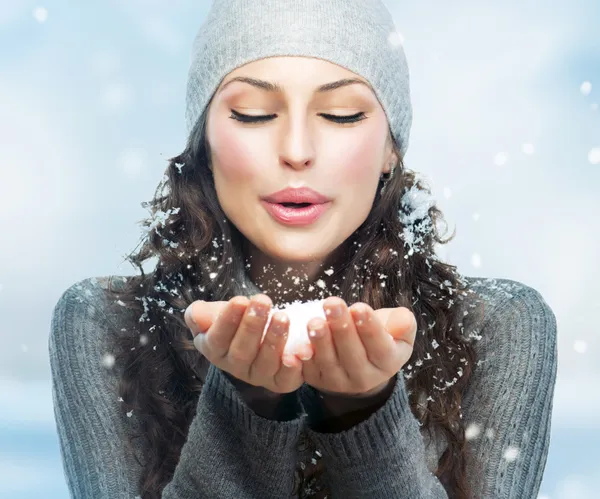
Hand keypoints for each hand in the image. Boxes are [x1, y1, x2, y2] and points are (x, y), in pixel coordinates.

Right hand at [184, 294, 303, 393]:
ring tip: (282, 316)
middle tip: (262, 301)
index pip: (217, 338)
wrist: (261, 335)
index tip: (240, 300)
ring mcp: (259, 376)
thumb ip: (202, 314)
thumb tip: (196, 314)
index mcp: (215, 350)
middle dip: (252, 325)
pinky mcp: (281, 382)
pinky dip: (292, 368)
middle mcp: (236, 367)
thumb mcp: (216, 314)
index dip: (228, 320)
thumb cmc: (236, 322)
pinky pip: (286, 379)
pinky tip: (297, 353)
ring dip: (274, 340)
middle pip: (242, 351)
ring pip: (265, 363)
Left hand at [300, 297, 416, 396]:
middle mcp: (364, 377)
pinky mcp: (317, 379)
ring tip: (314, 321)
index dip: (369, 327)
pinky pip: (309, 368)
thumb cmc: (380, 336)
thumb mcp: (398, 330)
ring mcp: (339, 381)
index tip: (359, 308)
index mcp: (388, 362)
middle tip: (332, 304)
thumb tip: (403, 320)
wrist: (361, 361)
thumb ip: (403, 324)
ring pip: (329, 361)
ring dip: (320, 340)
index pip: (380, 346)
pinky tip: (298, 341)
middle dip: (341, 327)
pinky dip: (303, 355)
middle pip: (352, 353)